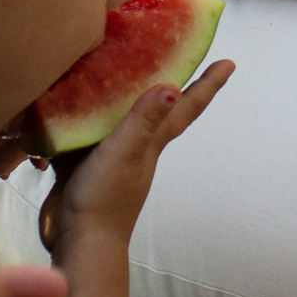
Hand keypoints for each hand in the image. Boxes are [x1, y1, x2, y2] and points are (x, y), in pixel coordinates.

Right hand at [41, 61, 231, 254]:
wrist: (77, 244)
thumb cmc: (104, 200)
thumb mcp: (125, 154)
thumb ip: (144, 122)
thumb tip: (173, 88)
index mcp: (151, 142)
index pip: (185, 107)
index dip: (207, 84)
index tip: (229, 63)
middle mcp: (136, 147)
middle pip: (157, 108)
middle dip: (167, 82)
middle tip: (173, 52)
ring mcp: (110, 158)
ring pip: (120, 118)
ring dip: (120, 95)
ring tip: (118, 66)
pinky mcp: (81, 166)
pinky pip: (84, 132)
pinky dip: (80, 116)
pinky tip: (68, 102)